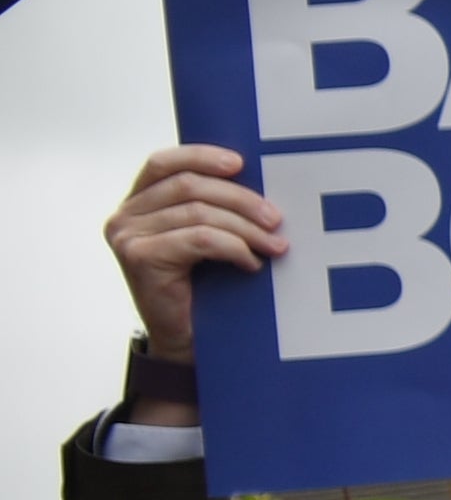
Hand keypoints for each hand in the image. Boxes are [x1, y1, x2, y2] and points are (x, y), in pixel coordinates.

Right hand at [108, 144, 280, 359]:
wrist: (185, 343)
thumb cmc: (202, 289)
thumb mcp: (205, 239)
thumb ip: (212, 208)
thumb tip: (259, 182)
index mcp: (138, 203)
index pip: (164, 163)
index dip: (201, 156)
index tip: (241, 163)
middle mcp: (124, 216)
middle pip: (189, 185)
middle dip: (240, 199)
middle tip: (276, 219)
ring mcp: (127, 237)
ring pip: (198, 212)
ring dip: (246, 228)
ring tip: (274, 245)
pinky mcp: (139, 257)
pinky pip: (200, 239)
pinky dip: (234, 247)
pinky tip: (251, 264)